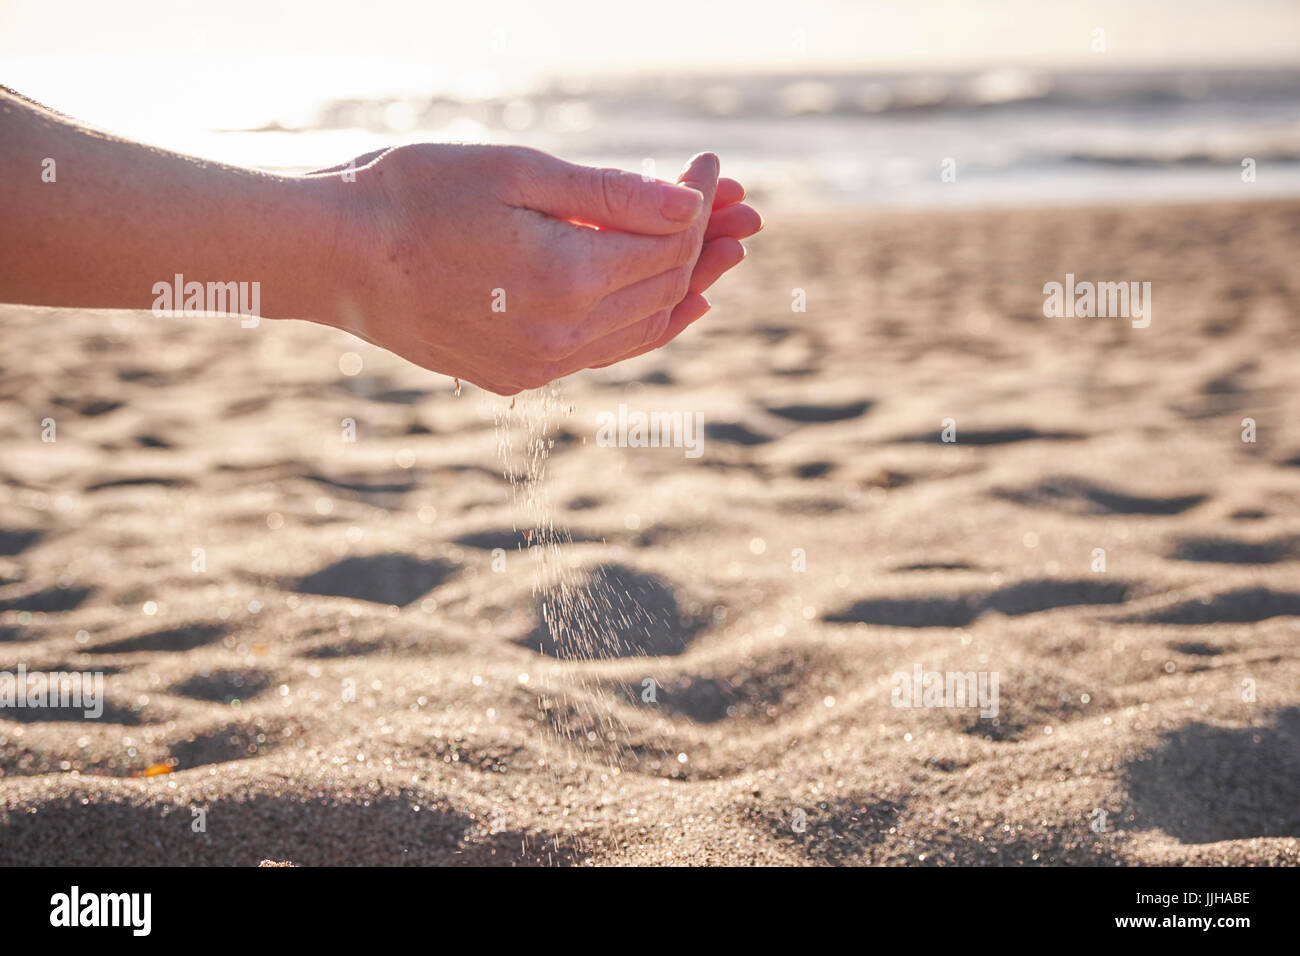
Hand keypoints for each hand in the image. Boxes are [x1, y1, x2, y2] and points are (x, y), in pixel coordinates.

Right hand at [317, 145, 760, 393]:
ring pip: (642, 330)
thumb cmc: (414, 195)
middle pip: (665, 289)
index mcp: (566, 281)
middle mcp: (561, 338)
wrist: (332, 257)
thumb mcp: (517, 173)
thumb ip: (612, 195)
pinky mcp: (517, 376)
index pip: (668, 243)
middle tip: (743, 208)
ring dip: (688, 287)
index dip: (700, 202)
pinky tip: (672, 304)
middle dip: (709, 243)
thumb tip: (694, 206)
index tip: (712, 166)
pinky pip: (604, 353)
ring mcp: (539, 366)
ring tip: (725, 252)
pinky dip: (644, 325)